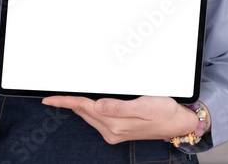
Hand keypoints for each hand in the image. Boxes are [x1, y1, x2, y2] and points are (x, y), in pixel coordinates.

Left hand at [40, 95, 199, 144]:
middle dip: (68, 102)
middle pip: (83, 112)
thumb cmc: (164, 112)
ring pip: (88, 115)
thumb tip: (97, 105)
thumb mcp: (144, 106)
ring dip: (76, 106)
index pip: (84, 108)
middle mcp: (112, 130)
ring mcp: (114, 132)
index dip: (65, 101)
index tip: (49, 98)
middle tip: (52, 95)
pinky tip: (86, 103)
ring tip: (64, 97)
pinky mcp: (118, 131)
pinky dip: (87, 109)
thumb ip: (118, 107)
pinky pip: (96, 118)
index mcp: (116, 124)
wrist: (177, 123)